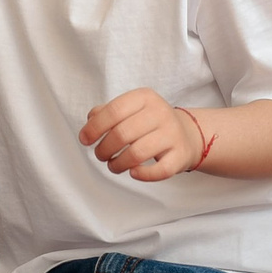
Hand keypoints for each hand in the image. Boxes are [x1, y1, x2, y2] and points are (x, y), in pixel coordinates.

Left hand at [80, 89, 205, 182]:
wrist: (187, 134)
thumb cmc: (150, 123)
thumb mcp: (131, 109)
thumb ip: (107, 112)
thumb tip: (90, 121)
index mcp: (145, 97)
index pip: (114, 111)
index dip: (94, 127)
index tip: (84, 139)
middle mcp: (161, 112)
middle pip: (122, 133)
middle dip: (104, 149)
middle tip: (100, 155)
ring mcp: (173, 134)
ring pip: (138, 153)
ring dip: (118, 164)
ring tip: (113, 165)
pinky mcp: (181, 155)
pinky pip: (160, 170)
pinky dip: (143, 175)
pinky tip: (133, 172)